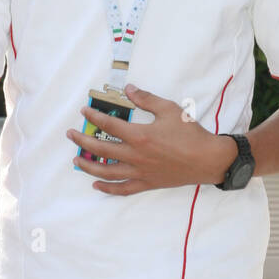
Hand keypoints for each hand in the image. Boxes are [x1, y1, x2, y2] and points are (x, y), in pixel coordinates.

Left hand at [67, 86, 238, 195]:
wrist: (207, 159)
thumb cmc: (190, 134)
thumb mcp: (170, 109)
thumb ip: (147, 99)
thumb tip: (129, 89)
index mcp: (139, 136)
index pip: (109, 125)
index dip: (94, 117)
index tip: (84, 111)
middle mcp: (135, 156)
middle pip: (100, 150)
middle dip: (82, 141)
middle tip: (71, 135)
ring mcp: (139, 172)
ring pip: (106, 173)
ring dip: (88, 166)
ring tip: (76, 160)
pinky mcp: (147, 183)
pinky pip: (122, 189)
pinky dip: (107, 189)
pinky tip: (96, 185)